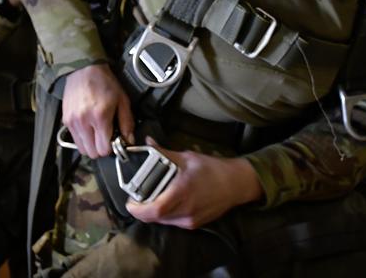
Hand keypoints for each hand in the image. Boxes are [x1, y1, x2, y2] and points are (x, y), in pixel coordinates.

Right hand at [62, 64, 133, 157]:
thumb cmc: (104, 82)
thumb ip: (127, 122)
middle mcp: (84, 121)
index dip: (111, 147)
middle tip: (106, 137)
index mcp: (100, 117)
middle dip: (100, 148)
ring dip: (90, 144)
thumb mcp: (122, 100)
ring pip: (81, 148)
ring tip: (96, 131)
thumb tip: (129, 139)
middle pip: (91, 152)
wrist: (84, 70)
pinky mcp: (66, 120)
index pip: (103, 149)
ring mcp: (72, 122)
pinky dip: (82, 137)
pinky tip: (88, 126)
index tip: (114, 140)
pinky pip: (74, 138)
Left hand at [126, 137, 263, 228]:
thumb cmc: (212, 169)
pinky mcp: (194, 224)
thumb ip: (163, 152)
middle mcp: (185, 211)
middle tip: (137, 198)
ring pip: (162, 221)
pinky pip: (172, 222)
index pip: (153, 210)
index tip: (129, 202)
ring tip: (150, 198)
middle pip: (154, 218)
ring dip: (153, 212)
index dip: (137, 209)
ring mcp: (190, 220)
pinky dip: (165, 214)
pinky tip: (167, 201)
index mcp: (181, 194)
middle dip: (142, 210)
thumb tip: (146, 142)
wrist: (236, 184)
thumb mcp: (186, 157)